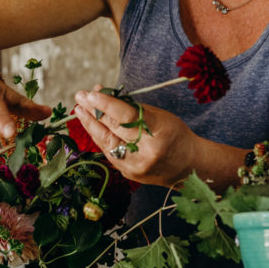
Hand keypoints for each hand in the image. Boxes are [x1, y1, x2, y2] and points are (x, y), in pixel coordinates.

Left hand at [72, 87, 196, 186]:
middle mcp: (146, 152)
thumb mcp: (160, 116)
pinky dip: (99, 137)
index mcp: (159, 133)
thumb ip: (131, 108)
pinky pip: (109, 152)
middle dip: (94, 111)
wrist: (189, 167)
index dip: (107, 105)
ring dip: (90, 124)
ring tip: (79, 109)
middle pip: (114, 129)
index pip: (128, 117)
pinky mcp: (128, 174)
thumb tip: (103, 95)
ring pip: (106, 142)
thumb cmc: (175, 135)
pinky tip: (91, 125)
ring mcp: (135, 166)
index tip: (91, 94)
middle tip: (80, 96)